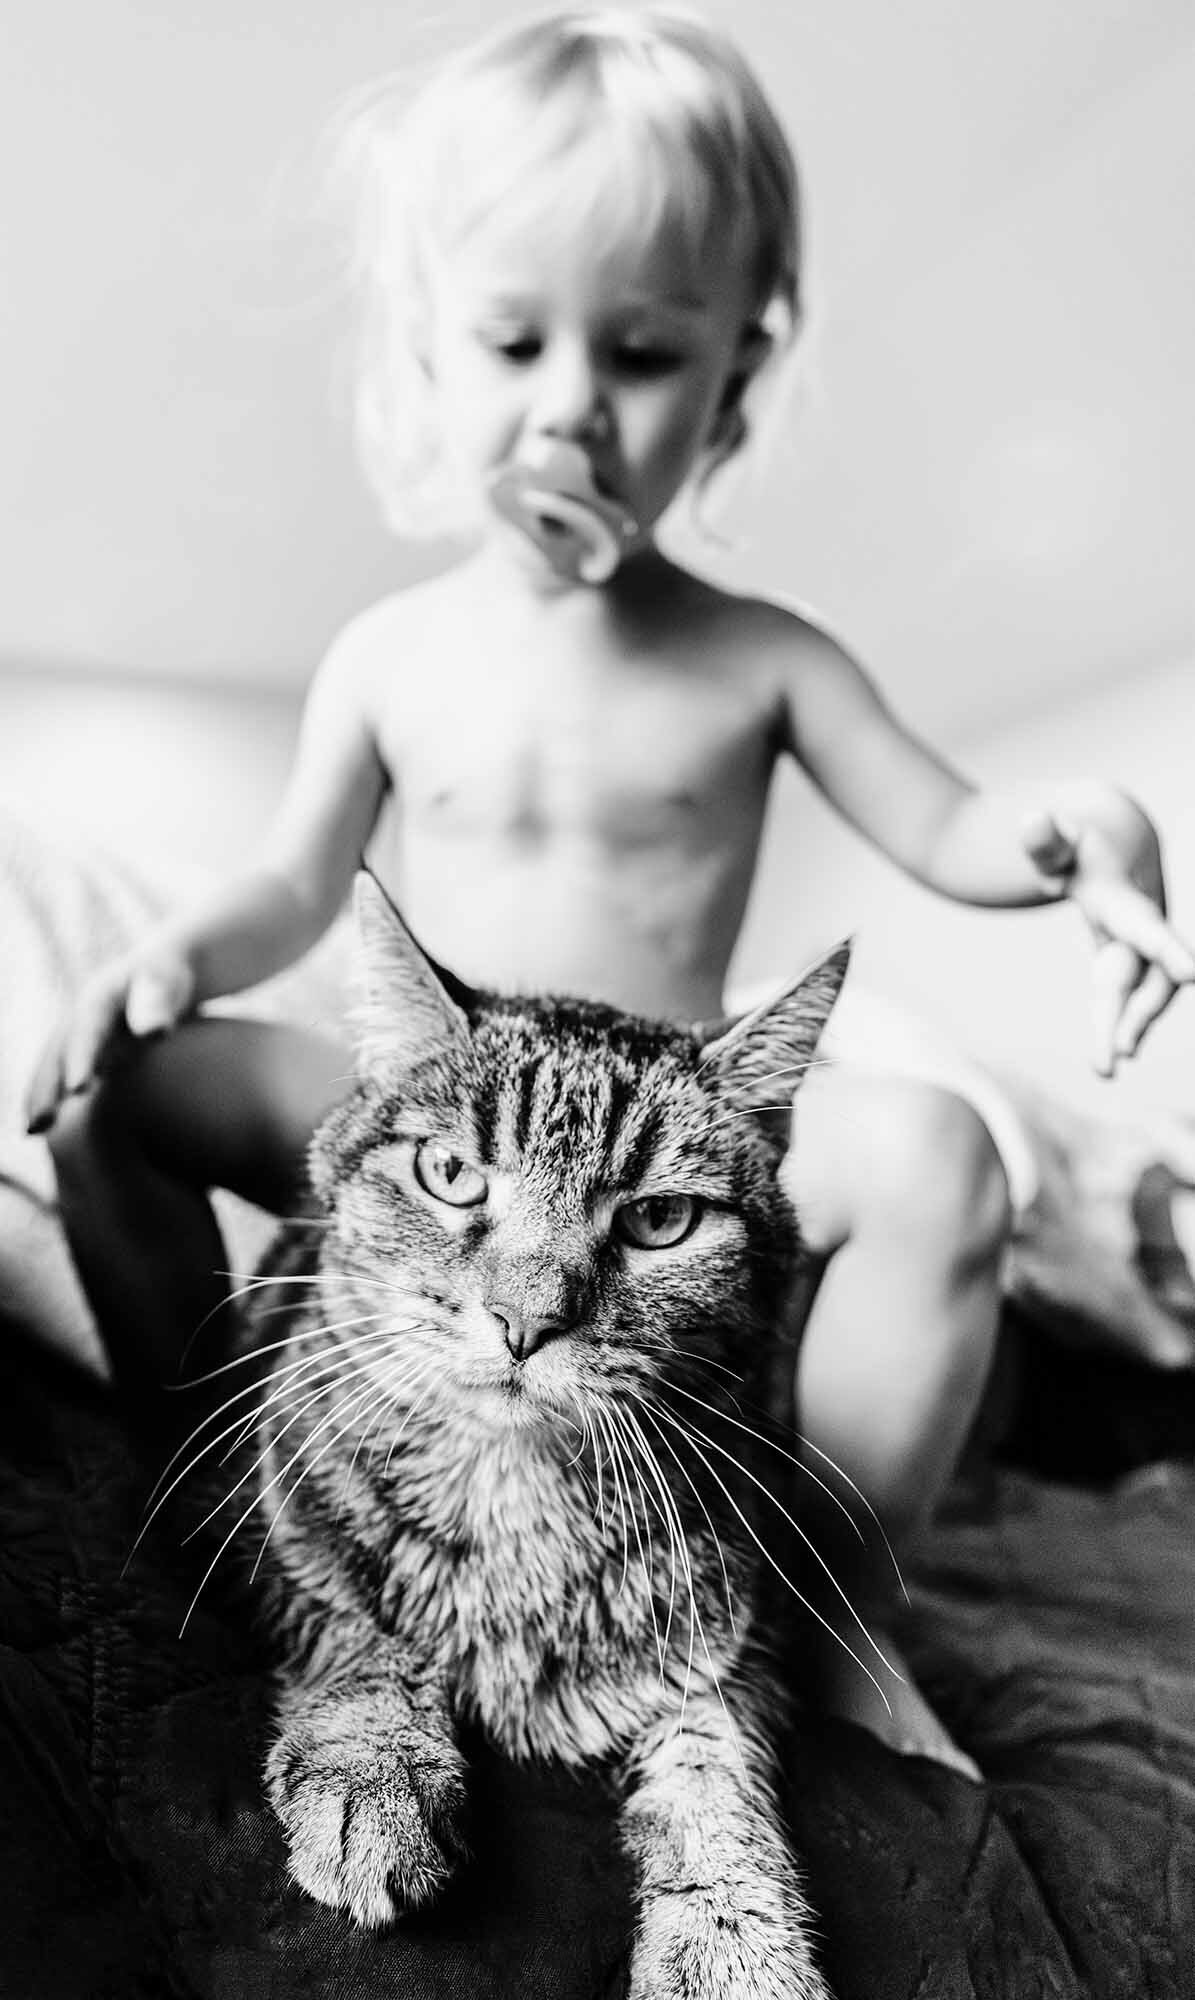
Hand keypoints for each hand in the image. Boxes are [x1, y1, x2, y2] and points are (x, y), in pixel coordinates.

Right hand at [25, 945, 194, 1133]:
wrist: (158, 972)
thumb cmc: (167, 976)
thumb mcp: (165, 980)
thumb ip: (157, 1003)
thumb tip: (155, 1031)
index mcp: (98, 999)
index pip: (88, 1031)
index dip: (81, 1058)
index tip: (78, 1089)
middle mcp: (79, 1019)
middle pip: (57, 1054)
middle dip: (46, 1087)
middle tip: (39, 1123)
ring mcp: (78, 1036)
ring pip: (52, 1069)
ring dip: (40, 1098)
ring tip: (33, 1131)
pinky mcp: (84, 1052)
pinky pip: (61, 1077)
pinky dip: (50, 1099)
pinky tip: (43, 1129)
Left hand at [1022, 794, 1194, 1075]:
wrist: (1113, 842)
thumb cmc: (1078, 842)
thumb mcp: (1055, 841)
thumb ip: (1042, 839)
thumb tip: (1031, 820)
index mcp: (1122, 898)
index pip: (1148, 926)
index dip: (1170, 948)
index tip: (1194, 973)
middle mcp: (1139, 926)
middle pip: (1147, 974)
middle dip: (1138, 1014)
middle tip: (1118, 1055)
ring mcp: (1134, 947)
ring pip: (1139, 992)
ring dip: (1127, 1028)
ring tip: (1103, 1068)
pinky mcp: (1123, 961)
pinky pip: (1124, 996)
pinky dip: (1116, 1023)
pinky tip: (1107, 1059)